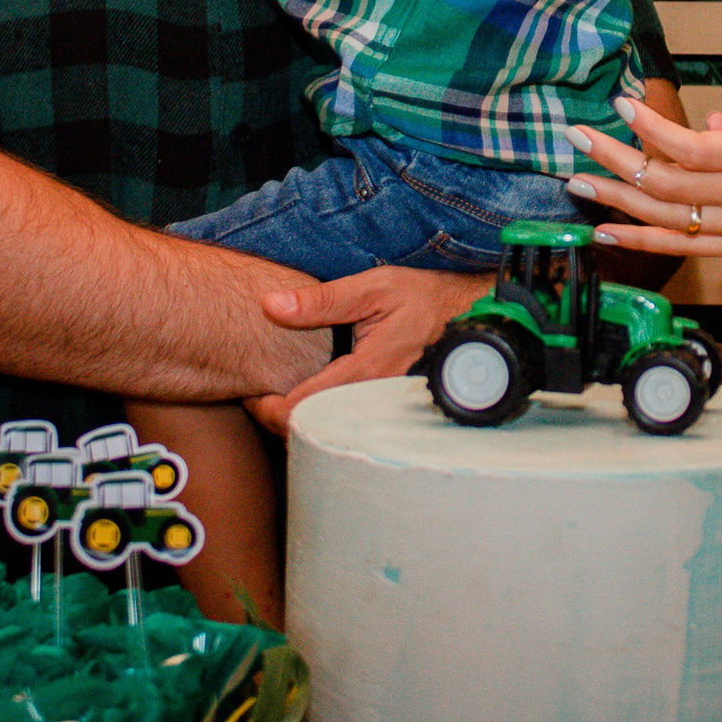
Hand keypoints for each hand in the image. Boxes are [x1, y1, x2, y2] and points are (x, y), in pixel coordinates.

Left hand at [245, 265, 489, 431]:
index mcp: (366, 371)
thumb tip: (270, 305)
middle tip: (258, 398)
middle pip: (311, 433)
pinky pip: (347, 427)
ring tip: (279, 399)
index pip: (302, 409)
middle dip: (277, 422)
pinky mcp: (389, 411)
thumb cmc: (423, 297)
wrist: (470, 313)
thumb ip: (321, 300)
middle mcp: (375, 399)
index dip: (267, 409)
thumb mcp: (372, 287)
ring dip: (299, 424)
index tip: (251, 393)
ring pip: (329, 434)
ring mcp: (384, 410)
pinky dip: (322, 421)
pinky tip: (312, 401)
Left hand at [568, 48, 721, 328]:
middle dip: (615, 158)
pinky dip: (639, 240)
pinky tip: (606, 232)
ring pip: (663, 218)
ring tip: (575, 181)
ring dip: (615, 199)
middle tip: (575, 136)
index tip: (623, 102)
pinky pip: (679, 248)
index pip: (693, 147)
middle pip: (665, 182)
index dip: (652, 127)